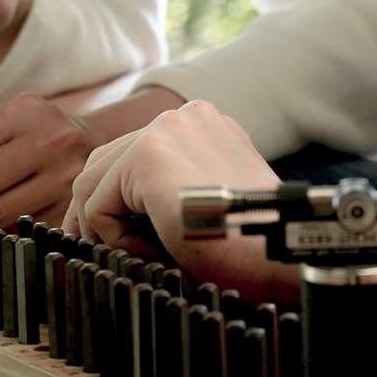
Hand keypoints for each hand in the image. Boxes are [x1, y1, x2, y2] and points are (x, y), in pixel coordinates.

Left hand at [63, 100, 292, 297]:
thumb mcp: (211, 208)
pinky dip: (114, 239)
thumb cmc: (254, 248)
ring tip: (142, 258)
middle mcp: (186, 118)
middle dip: (94, 209)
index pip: (135, 155)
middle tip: (95, 248)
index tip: (113, 236)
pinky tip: (154, 254)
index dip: (115, 200)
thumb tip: (112, 214)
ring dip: (107, 229)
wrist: (282, 254)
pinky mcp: (147, 158)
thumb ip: (171, 195)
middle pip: (106, 161)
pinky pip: (98, 205)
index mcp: (206, 128)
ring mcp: (165, 131)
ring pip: (95, 183)